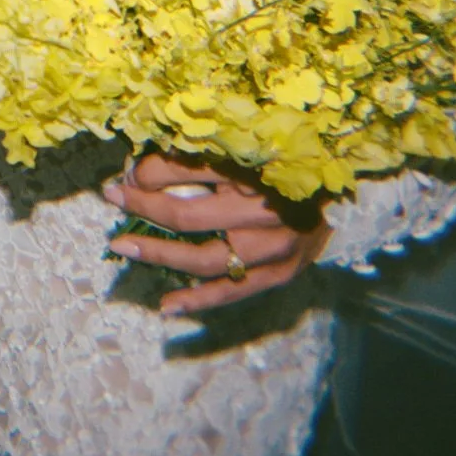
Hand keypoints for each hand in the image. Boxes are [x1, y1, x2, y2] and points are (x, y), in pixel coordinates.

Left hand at [100, 153, 328, 316]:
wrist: (344, 195)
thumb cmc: (284, 166)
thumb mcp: (245, 148)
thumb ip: (197, 155)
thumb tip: (141, 168)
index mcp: (251, 169)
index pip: (184, 171)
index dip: (145, 173)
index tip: (123, 175)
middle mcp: (260, 209)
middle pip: (186, 215)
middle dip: (141, 207)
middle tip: (111, 197)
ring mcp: (271, 247)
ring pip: (204, 257)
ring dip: (158, 254)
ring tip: (121, 246)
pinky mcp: (281, 273)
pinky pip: (232, 291)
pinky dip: (198, 300)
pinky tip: (166, 306)